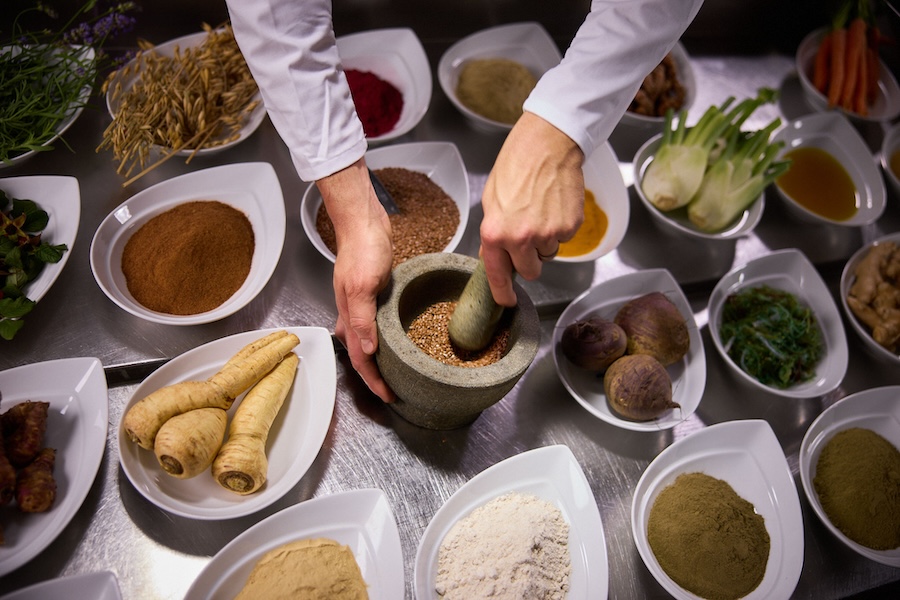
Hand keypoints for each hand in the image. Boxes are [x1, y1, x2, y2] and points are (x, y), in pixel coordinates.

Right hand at [317, 158, 395, 402]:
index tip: (390, 396)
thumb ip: (363, 319)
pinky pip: (376, 324)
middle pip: (361, 356)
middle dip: (375, 376)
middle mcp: (351, 316)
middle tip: (394, 389)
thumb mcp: (363, 285)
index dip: (374, 382)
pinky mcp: (371, 294)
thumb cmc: (362, 249)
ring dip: (379, 359)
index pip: (360, 361)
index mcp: (348, 317)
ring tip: (396, 371)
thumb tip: (367, 352)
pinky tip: (394, 336)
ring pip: (366, 342)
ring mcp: (360, 305)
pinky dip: (384, 337)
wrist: (362, 222)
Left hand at [479, 111, 585, 305]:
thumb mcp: (492, 200)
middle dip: (530, 260)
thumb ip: (494, 233)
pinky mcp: (570, 226)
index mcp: (495, 233)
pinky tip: (554, 205)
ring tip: (540, 210)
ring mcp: (548, 234)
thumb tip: (495, 256)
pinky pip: (564, 238)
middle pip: (531, 271)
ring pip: (549, 254)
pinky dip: (561, 226)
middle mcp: (521, 239)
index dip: (503, 293)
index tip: (506, 302)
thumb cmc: (516, 165)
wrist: (548, 145)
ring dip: (545, 241)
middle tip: (529, 237)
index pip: (497, 274)